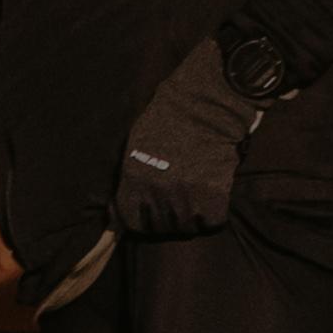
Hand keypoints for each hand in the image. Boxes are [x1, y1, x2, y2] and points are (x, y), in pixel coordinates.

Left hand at [108, 37, 264, 238]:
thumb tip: (118, 209)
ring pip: (187, 227)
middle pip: (161, 227)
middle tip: (179, 203)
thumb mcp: (136, 145)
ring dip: (192, 218)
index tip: (151, 216)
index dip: (142, 221)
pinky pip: (212, 222)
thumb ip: (131, 177)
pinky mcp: (213, 194)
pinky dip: (213, 215)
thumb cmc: (169, 119)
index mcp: (135, 179)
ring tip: (196, 199)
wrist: (205, 105)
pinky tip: (212, 199)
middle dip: (168, 219)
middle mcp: (158, 191)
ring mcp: (186, 194)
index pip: (133, 221)